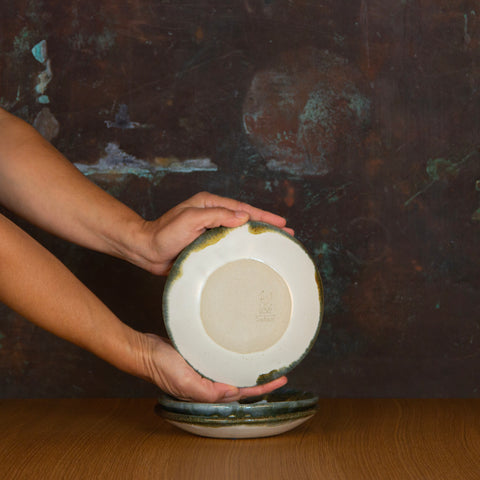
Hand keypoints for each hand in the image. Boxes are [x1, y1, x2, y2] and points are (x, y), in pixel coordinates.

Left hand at [131, 191, 293, 274]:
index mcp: (210, 204)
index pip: (243, 208)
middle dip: (266, 225)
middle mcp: (211, 215)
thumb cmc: (164, 234)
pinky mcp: (205, 245)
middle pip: (245, 219)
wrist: (145, 251)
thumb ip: (217, 216)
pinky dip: (242, 248)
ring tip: (275, 244)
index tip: (282, 222)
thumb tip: (244, 216)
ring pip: (238, 232)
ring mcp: (209, 230)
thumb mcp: (191, 219)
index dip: (264, 216)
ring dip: (256, 237)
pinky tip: (251, 256)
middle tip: (287, 233)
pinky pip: (229, 245)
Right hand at [138, 333, 287, 401]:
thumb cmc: (160, 366)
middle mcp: (208, 384)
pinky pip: (222, 361)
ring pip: (233, 372)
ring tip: (266, 362)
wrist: (143, 350)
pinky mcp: (200, 358)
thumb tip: (232, 393)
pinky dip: (234, 358)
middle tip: (281, 370)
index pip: (241, 392)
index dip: (262, 388)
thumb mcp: (185, 381)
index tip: (280, 379)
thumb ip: (208, 391)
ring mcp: (204, 371)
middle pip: (241, 383)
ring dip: (249, 368)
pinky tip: (240, 352)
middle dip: (261, 379)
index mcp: (207, 392)